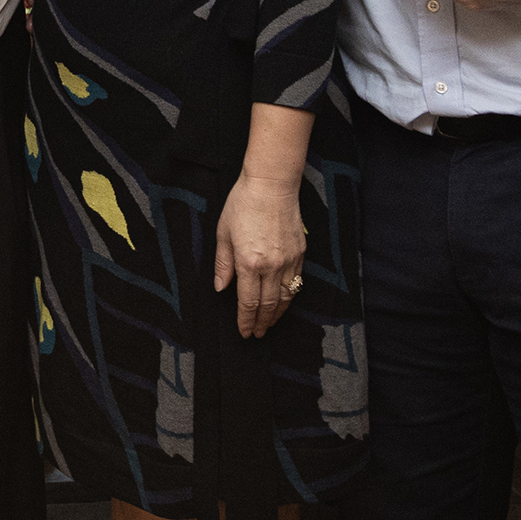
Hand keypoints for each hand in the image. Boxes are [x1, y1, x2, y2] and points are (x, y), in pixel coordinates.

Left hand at [215, 169, 308, 339]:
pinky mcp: (300, 253)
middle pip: (268, 304)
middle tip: (258, 334)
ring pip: (285, 297)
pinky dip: (289, 297)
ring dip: (277, 314)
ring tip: (270, 324)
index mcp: (249, 263)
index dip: (246, 320)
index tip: (244, 332)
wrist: (272, 185)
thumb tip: (221, 288)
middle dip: (262, 322)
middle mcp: (271, 266)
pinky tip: (283, 301)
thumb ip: (223, 264)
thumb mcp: (223, 233)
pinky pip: (296, 282)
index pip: (248, 302)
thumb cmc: (243, 204)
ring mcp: (289, 260)